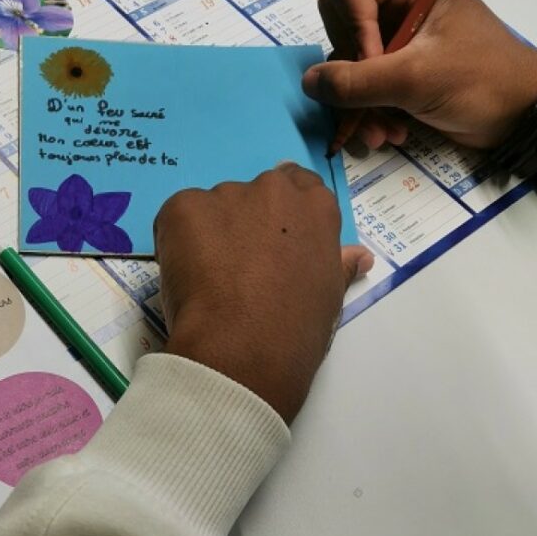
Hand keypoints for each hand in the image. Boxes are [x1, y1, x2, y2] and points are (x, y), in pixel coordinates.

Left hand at [154, 163, 372, 422]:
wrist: (242, 347)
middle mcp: (272, 189)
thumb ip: (338, 264)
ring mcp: (225, 194)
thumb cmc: (295, 328)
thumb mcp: (329, 296)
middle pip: (254, 197)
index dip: (281, 218)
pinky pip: (178, 217)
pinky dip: (177, 240)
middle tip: (239, 269)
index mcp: (314, 206)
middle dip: (244, 225)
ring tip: (209, 280)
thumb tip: (360, 255)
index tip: (271, 243)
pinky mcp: (183, 206)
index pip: (298, 188)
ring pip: (213, 208)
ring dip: (210, 233)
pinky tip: (186, 274)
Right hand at [305, 0, 536, 173]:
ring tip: (382, 132)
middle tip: (371, 100)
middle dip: (351, 72)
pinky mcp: (396, 62)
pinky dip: (367, 110)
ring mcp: (395, 32)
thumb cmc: (481, 82)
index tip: (375, 63)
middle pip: (337, 22)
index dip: (351, 26)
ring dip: (358, 101)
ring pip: (345, 59)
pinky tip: (387, 133)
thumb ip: (357, 81)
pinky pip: (359, 81)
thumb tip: (308, 82)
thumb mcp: (416, 80)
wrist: (523, 117)